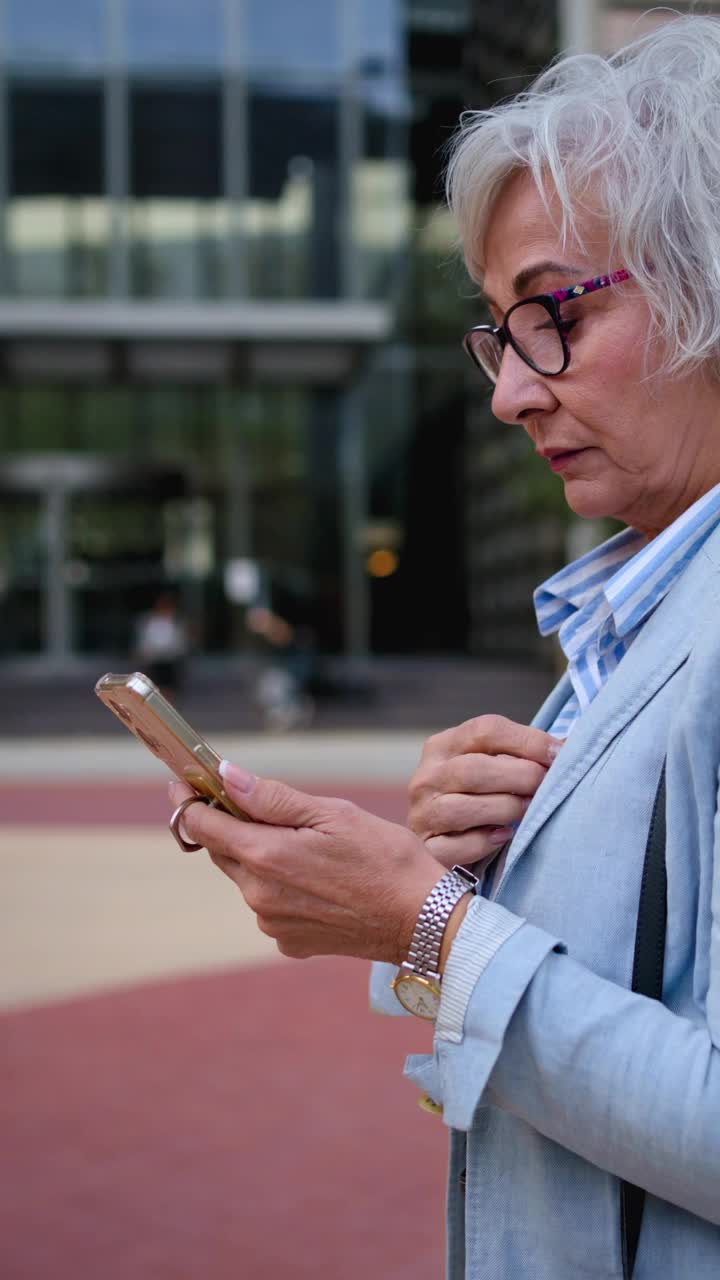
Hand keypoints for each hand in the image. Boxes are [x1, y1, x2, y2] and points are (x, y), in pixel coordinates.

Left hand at [168, 766, 444, 964]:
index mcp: (265, 856)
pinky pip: (270, 905)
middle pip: (223, 851)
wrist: (422, 921)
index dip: (188, 800)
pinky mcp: (288, 942)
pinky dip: (281, 887)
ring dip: (261, 857)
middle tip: (255, 804)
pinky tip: (318, 880)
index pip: (202, 825)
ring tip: (309, 847)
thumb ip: (272, 798)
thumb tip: (226, 776)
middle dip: (230, 825)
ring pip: (247, 877)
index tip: (182, 783)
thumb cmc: (385, 858)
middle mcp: (258, 895)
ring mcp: (271, 923)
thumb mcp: (333, 814)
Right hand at [408, 715, 562, 866]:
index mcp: (443, 746)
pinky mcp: (425, 848)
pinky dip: (483, 843)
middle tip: (548, 786)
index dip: (528, 741)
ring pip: (461, 808)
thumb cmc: (481, 798)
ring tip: (530, 812)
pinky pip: (454, 847)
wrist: (447, 844)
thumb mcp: (494, 768)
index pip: (485, 730)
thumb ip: (523, 756)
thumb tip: (568, 748)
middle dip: (520, 777)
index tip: (561, 755)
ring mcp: (421, 813)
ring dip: (505, 809)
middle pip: (473, 769)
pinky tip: (503, 837)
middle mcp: (426, 776)